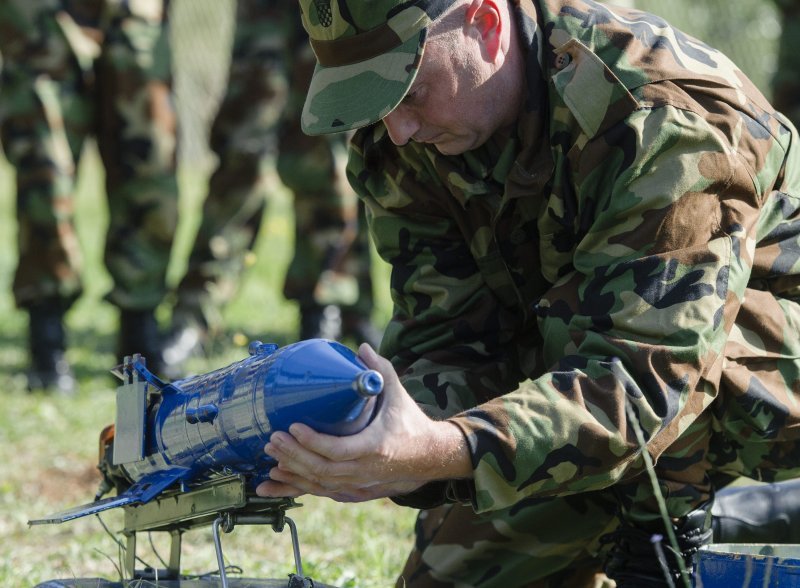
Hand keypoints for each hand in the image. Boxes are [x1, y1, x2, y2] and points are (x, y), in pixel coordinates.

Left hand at [255, 343, 470, 501]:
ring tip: (270, 458)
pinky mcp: (354, 490)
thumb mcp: (399, 394)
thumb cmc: (411, 423)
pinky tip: (276, 483)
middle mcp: (366, 470)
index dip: (313, 441)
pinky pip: (321, 492)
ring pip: (319, 485)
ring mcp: (360, 484)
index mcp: (377, 446)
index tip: (294, 426)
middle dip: (294, 456)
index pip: (339, 450)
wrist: (429, 457)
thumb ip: (380, 370)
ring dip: (292, 473)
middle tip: (273, 439)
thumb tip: (361, 348)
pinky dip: (298, 488)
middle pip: (322, 470)